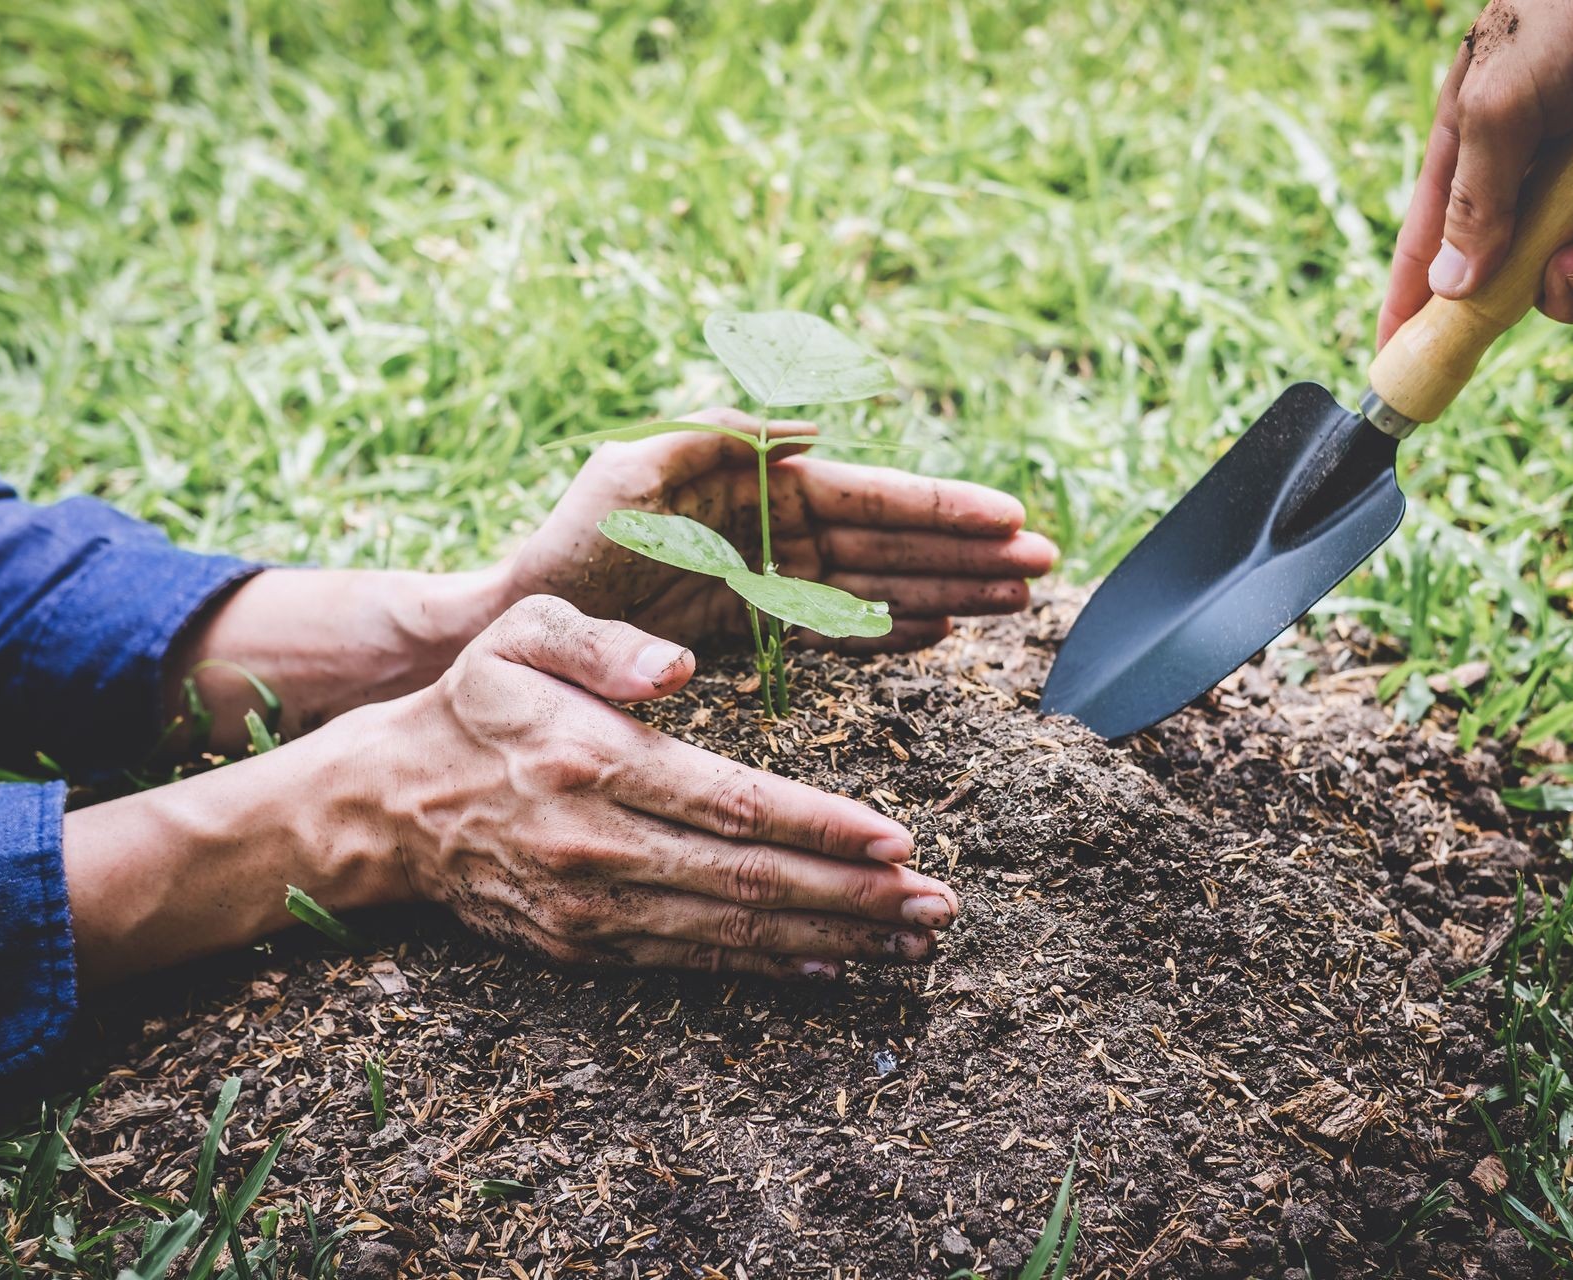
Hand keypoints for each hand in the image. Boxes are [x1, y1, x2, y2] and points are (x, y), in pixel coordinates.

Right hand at [385, 595, 959, 976]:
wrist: (386, 809)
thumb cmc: (475, 706)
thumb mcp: (521, 636)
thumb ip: (602, 643)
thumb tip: (677, 668)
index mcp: (594, 763)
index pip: (732, 803)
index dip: (821, 827)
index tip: (898, 841)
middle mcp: (599, 846)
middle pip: (750, 882)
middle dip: (855, 899)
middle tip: (939, 909)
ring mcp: (592, 909)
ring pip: (732, 934)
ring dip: (831, 942)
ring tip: (911, 945)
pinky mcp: (586, 946)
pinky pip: (693, 964)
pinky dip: (769, 967)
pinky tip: (833, 965)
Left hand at [507, 409, 1058, 652]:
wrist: (529, 623)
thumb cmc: (574, 541)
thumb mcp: (633, 472)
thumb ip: (717, 440)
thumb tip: (817, 430)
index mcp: (759, 483)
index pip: (869, 498)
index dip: (942, 511)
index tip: (1010, 519)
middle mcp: (776, 531)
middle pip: (892, 544)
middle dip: (968, 554)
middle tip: (1043, 568)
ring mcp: (771, 583)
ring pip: (879, 587)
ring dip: (948, 593)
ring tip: (1015, 603)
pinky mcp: (755, 631)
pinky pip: (838, 631)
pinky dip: (888, 633)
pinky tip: (941, 635)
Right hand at [1378, 0, 1572, 346]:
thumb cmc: (1558, 10)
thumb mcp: (1495, 107)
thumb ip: (1477, 203)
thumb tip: (1453, 288)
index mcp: (1475, 162)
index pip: (1432, 257)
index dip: (1414, 313)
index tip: (1396, 364)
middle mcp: (1538, 174)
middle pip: (1538, 278)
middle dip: (1562, 283)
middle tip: (1572, 258)